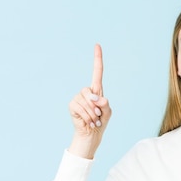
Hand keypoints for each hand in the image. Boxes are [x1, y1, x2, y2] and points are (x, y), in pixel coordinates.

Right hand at [68, 44, 111, 158]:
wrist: (91, 134)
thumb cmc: (100, 121)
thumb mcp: (107, 112)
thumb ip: (104, 103)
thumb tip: (94, 97)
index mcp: (97, 91)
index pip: (97, 72)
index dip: (97, 59)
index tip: (97, 45)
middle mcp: (86, 92)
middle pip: (89, 91)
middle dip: (95, 106)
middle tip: (98, 116)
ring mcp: (78, 98)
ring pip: (85, 101)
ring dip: (92, 114)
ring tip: (94, 120)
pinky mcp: (72, 105)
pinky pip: (80, 108)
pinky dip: (86, 117)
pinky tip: (88, 122)